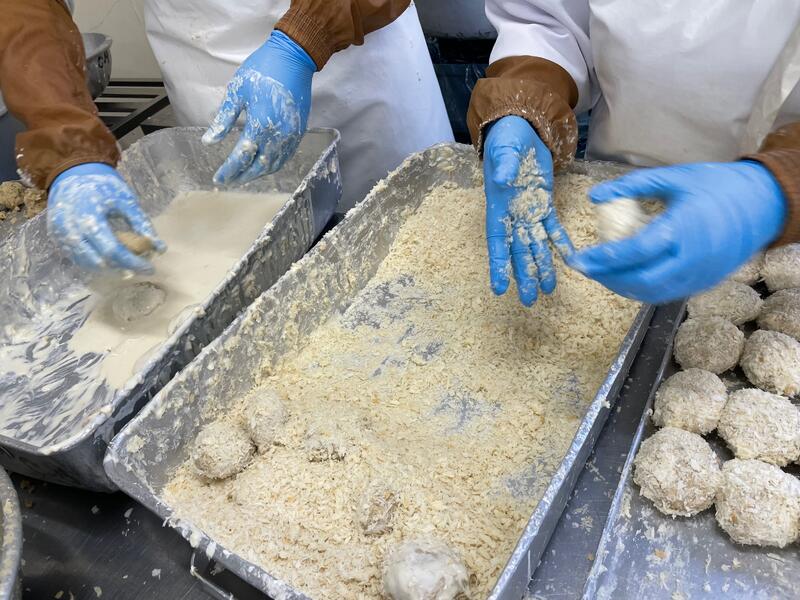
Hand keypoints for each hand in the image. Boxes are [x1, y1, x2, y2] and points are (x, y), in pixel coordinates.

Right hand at [48, 163, 164, 272]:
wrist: (72, 174)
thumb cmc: (103, 186)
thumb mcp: (126, 200)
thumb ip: (141, 224)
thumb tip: (160, 248)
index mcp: (89, 216)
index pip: (112, 250)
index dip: (132, 262)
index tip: (149, 268)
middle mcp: (70, 229)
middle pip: (99, 260)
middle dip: (122, 267)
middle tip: (140, 267)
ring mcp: (60, 235)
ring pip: (87, 263)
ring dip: (108, 267)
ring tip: (127, 264)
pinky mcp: (56, 238)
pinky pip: (77, 258)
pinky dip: (95, 262)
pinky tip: (110, 259)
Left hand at [202, 30, 315, 184]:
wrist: (294, 58)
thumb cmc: (263, 70)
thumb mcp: (237, 91)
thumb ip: (224, 119)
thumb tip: (209, 141)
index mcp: (259, 125)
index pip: (241, 157)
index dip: (229, 170)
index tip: (219, 178)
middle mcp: (277, 135)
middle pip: (258, 166)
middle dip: (243, 176)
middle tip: (229, 181)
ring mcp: (291, 135)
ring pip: (274, 164)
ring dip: (258, 173)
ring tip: (244, 176)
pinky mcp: (299, 131)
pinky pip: (286, 156)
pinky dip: (273, 164)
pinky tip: (264, 164)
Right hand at [483, 116, 574, 305]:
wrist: (521, 127)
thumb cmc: (506, 139)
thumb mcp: (504, 149)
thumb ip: (504, 165)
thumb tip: (503, 180)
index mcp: (498, 206)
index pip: (497, 242)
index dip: (498, 265)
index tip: (499, 288)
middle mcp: (513, 215)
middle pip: (518, 251)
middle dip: (524, 275)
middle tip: (529, 300)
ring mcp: (530, 211)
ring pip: (537, 245)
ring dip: (542, 267)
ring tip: (548, 290)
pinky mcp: (545, 203)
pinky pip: (553, 226)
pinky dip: (560, 242)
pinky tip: (569, 258)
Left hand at [569, 161, 786, 303]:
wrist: (762, 204)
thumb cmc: (715, 186)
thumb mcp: (673, 178)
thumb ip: (631, 185)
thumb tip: (594, 195)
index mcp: (683, 229)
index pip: (634, 252)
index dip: (602, 259)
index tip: (577, 258)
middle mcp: (691, 258)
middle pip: (639, 280)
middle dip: (606, 277)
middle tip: (583, 267)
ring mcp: (699, 275)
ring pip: (651, 294)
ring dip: (621, 286)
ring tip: (600, 272)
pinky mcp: (704, 284)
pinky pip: (666, 294)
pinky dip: (641, 288)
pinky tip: (625, 275)